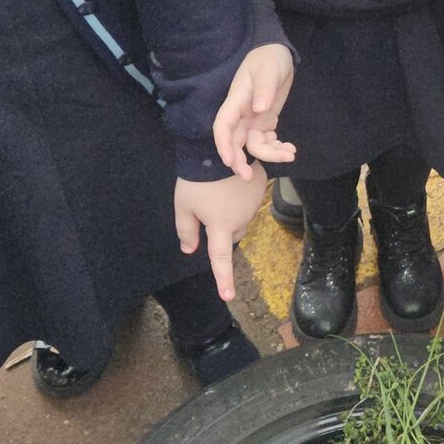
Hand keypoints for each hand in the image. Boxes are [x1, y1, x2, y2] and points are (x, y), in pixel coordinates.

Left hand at [174, 163, 267, 300]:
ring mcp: (253, 205)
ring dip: (231, 213)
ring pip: (241, 219)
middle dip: (222, 230)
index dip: (224, 278)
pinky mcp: (260, 190)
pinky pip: (249, 203)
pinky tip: (231, 184)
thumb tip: (190, 250)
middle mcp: (241, 219)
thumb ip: (186, 230)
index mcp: (220, 226)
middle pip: (232, 235)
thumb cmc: (197, 179)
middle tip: (207, 210)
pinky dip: (240, 199)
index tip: (228, 296)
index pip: (221, 259)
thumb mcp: (183, 205)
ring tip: (218, 191)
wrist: (217, 147)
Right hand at [213, 44, 295, 180]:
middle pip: (234, 142)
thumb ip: (264, 89)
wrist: (278, 54)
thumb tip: (259, 109)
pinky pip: (267, 142)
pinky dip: (277, 149)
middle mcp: (241, 114)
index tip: (229, 161)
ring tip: (290, 154)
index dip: (223, 144)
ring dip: (269, 154)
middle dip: (239, 161)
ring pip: (254, 145)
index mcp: (236, 101)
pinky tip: (291, 149)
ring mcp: (253, 120)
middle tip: (250, 177)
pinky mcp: (265, 122)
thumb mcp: (268, 70)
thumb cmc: (269, 58)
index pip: (223, 125)